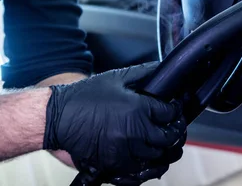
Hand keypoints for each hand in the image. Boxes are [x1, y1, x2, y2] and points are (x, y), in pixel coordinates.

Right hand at [43, 62, 185, 176]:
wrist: (58, 117)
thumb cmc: (86, 96)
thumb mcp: (119, 78)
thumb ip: (145, 73)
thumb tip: (164, 71)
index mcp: (138, 109)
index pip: (170, 113)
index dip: (176, 111)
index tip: (175, 109)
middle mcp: (134, 133)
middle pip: (168, 138)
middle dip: (176, 132)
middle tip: (177, 128)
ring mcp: (123, 152)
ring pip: (157, 158)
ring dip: (167, 151)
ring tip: (171, 146)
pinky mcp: (112, 166)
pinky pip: (139, 174)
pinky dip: (150, 170)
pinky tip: (155, 164)